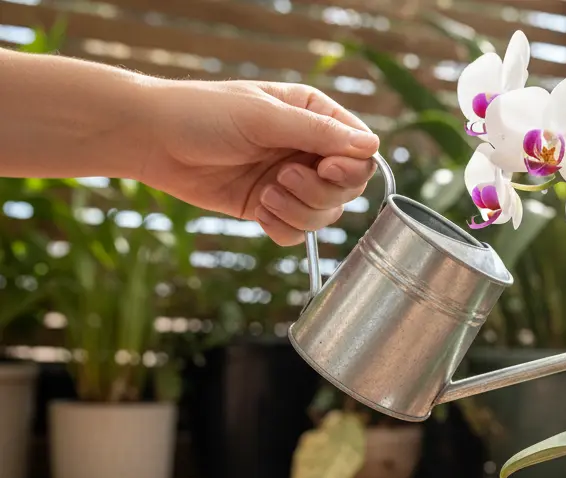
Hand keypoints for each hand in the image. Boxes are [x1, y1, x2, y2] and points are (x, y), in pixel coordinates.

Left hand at [140, 80, 380, 245]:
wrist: (151, 140)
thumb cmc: (202, 114)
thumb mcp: (263, 117)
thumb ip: (318, 133)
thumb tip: (371, 146)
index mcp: (313, 116)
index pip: (360, 151)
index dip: (350, 168)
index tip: (325, 168)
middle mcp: (308, 150)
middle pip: (348, 188)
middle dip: (320, 192)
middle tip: (283, 178)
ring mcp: (290, 181)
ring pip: (325, 215)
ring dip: (299, 211)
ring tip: (266, 194)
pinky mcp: (270, 207)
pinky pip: (298, 233)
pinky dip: (284, 228)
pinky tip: (260, 212)